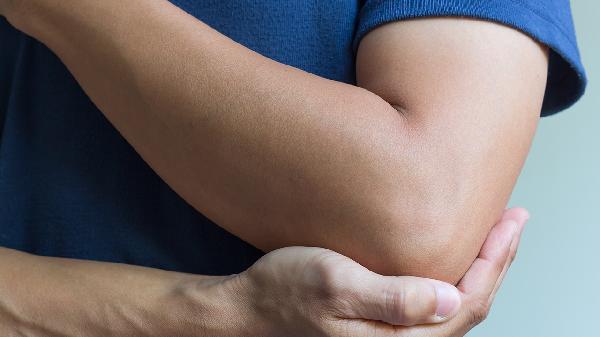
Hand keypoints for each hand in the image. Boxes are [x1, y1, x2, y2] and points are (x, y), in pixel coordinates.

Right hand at [230, 208, 527, 336]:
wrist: (250, 310)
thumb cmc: (284, 293)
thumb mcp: (334, 284)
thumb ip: (393, 298)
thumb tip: (450, 299)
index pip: (467, 303)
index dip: (495, 261)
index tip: (510, 222)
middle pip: (469, 307)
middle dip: (496, 262)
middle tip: (513, 220)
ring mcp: (392, 336)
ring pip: (454, 306)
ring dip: (479, 268)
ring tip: (493, 235)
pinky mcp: (382, 324)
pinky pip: (434, 304)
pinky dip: (454, 276)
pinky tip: (453, 255)